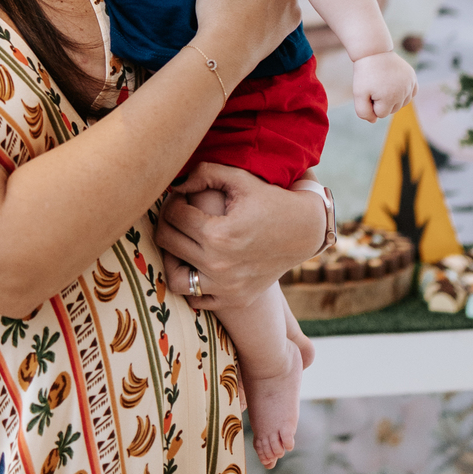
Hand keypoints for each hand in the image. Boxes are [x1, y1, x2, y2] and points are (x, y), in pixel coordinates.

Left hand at [156, 163, 326, 310]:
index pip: (173, 215)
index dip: (173, 200)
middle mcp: (219, 265)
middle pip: (167, 242)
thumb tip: (174, 185)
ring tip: (181, 242)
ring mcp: (227, 287)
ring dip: (170, 258)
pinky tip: (198, 262)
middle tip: (178, 213)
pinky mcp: (234, 299)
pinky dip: (192, 283)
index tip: (182, 196)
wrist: (305, 232)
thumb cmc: (271, 200)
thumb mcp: (240, 179)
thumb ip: (204, 173)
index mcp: (219, 234)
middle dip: (167, 221)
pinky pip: (196, 299)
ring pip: (174, 277)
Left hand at [351, 50, 416, 121]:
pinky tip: (394, 84)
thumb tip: (374, 120)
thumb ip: (363, 112)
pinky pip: (411, 94)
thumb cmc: (365, 74)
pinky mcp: (413, 78)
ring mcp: (410, 85)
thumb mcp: (358, 94)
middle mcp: (403, 93)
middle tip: (375, 86)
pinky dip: (403, 92)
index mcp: (390, 99)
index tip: (368, 91)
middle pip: (392, 110)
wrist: (374, 52)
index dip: (371, 104)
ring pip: (401, 103)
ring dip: (392, 98)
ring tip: (383, 84)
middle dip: (382, 102)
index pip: (380, 114)